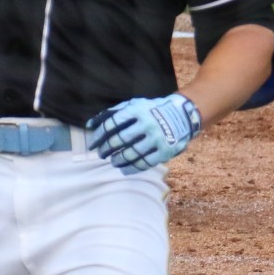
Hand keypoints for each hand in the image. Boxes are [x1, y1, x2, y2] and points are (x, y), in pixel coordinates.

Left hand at [86, 93, 201, 173]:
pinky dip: (132, 168)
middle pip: (119, 140)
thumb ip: (113, 113)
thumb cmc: (152, 110)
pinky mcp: (165, 151)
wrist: (183, 114)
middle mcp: (147, 123)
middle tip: (101, 154)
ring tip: (113, 161)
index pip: (111, 124)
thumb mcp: (134, 105)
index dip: (98, 136)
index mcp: (137, 110)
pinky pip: (145, 163)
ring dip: (118, 160)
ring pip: (131, 153)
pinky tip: (124, 169)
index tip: (92, 144)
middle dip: (106, 149)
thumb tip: (90, 124)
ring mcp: (157, 138)